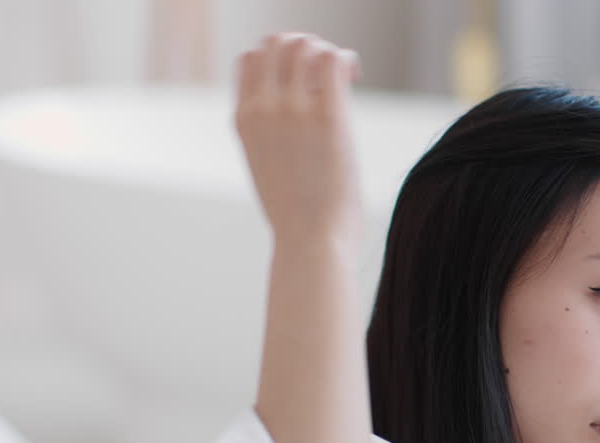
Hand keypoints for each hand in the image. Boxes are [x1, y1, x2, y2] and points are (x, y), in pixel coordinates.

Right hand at [235, 33, 363, 246]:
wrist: (310, 243)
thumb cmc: (298, 217)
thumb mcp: (268, 168)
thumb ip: (272, 135)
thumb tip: (297, 121)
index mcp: (244, 120)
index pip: (249, 59)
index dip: (277, 56)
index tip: (302, 77)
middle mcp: (263, 108)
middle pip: (275, 43)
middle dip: (303, 46)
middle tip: (327, 72)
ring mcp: (293, 110)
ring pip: (303, 44)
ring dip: (326, 49)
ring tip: (344, 74)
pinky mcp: (327, 116)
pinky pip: (333, 60)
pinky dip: (346, 58)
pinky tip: (355, 74)